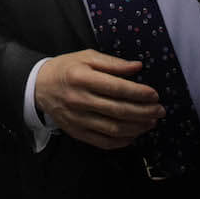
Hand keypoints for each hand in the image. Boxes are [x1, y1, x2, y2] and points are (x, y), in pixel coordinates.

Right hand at [34, 49, 163, 149]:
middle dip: (144, 112)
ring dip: (137, 127)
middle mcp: (79, 100)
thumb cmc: (66, 68)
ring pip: (113, 129)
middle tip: (160, 110)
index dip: (138, 93)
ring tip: (151, 122)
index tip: (154, 94)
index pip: (116, 88)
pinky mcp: (77, 132)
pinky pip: (103, 142)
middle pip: (118, 110)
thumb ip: (113, 63)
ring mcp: (77, 119)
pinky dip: (122, 141)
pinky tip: (134, 134)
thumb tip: (138, 67)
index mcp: (82, 77)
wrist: (39, 86)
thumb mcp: (87, 56)